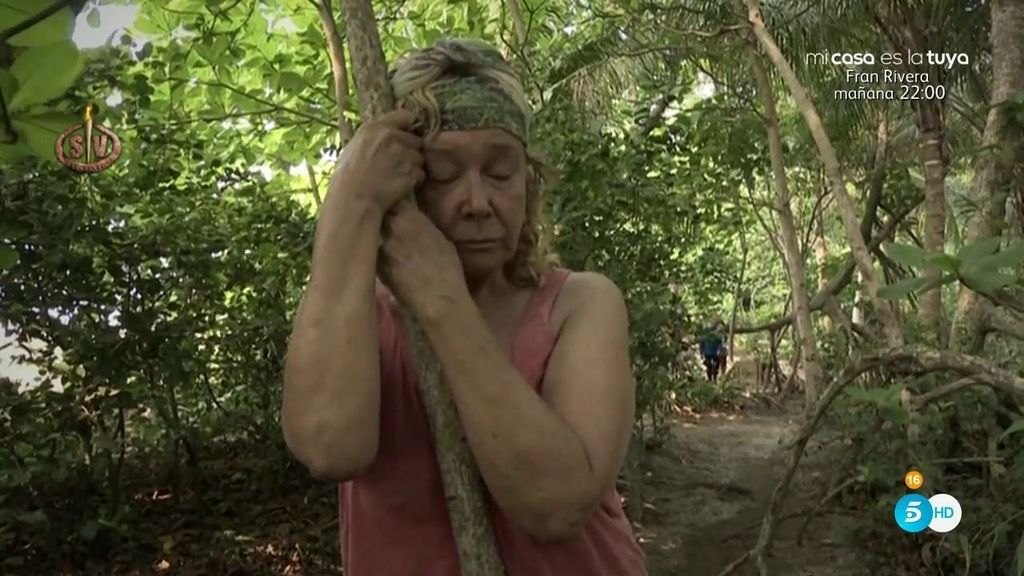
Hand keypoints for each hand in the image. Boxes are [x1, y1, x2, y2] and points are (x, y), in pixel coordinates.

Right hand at [324, 109, 424, 215]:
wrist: (354, 199)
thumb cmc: (347, 176)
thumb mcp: (354, 146)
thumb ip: (373, 136)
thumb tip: (385, 132)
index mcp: (376, 128)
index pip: (405, 115)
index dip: (407, 126)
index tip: (405, 134)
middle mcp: (393, 137)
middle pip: (415, 139)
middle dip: (410, 149)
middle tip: (397, 163)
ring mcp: (405, 155)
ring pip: (419, 157)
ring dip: (413, 165)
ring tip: (396, 176)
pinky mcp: (412, 173)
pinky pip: (420, 174)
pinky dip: (414, 180)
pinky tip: (400, 185)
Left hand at [378, 201, 467, 318]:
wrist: (439, 297)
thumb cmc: (448, 268)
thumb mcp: (441, 239)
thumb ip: (423, 226)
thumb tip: (416, 223)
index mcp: (411, 217)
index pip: (392, 198)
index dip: (390, 200)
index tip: (391, 203)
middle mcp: (392, 228)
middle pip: (377, 213)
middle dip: (380, 215)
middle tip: (384, 222)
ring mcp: (382, 247)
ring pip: (372, 233)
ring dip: (376, 235)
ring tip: (386, 243)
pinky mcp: (377, 266)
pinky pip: (372, 254)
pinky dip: (375, 255)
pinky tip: (383, 261)